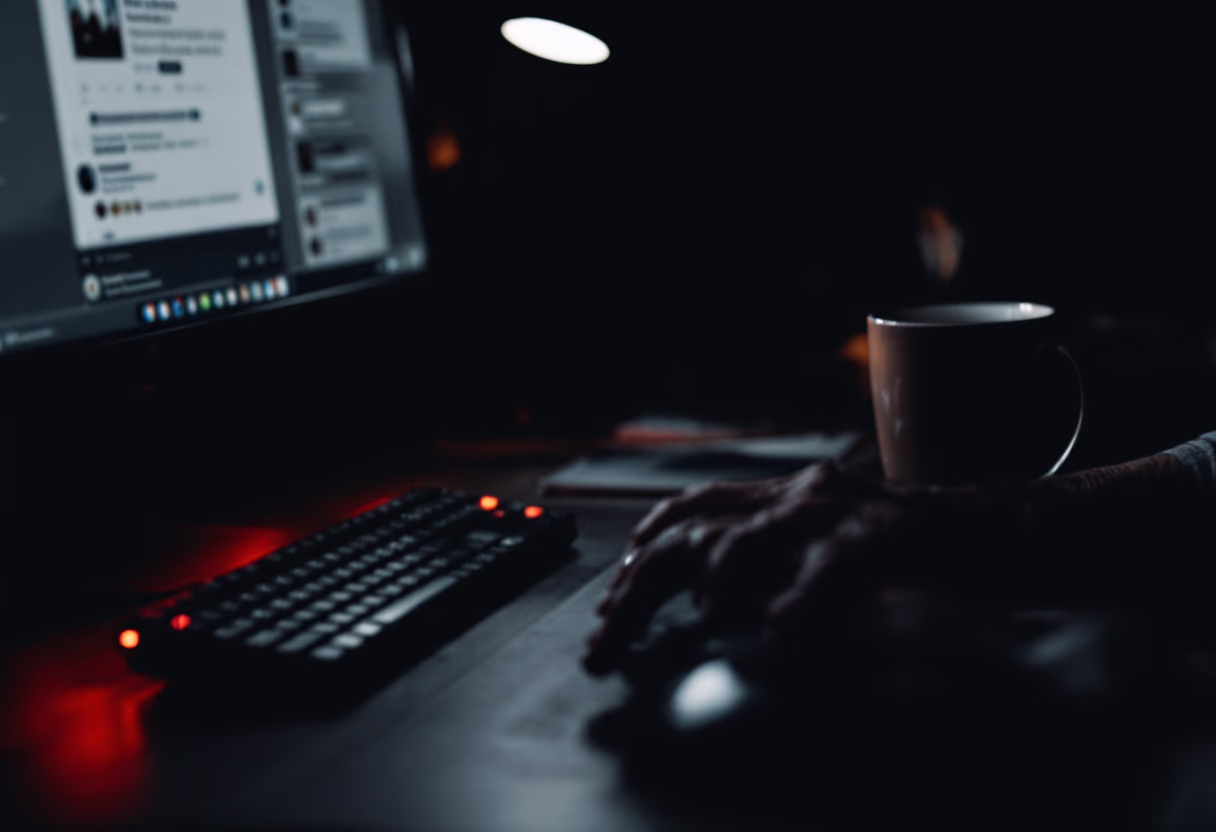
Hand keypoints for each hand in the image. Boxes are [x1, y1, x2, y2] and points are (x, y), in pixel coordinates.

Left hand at [583, 463, 1022, 674]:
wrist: (1001, 531)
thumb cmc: (910, 550)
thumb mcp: (827, 550)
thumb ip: (777, 565)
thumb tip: (718, 603)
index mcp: (783, 496)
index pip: (695, 507)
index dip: (645, 548)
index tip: (611, 598)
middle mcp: (798, 495)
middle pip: (695, 532)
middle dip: (642, 586)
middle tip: (610, 637)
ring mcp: (836, 512)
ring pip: (744, 540)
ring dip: (710, 586)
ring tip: (703, 622)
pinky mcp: (881, 537)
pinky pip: (825, 572)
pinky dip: (797, 610)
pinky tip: (781, 645)